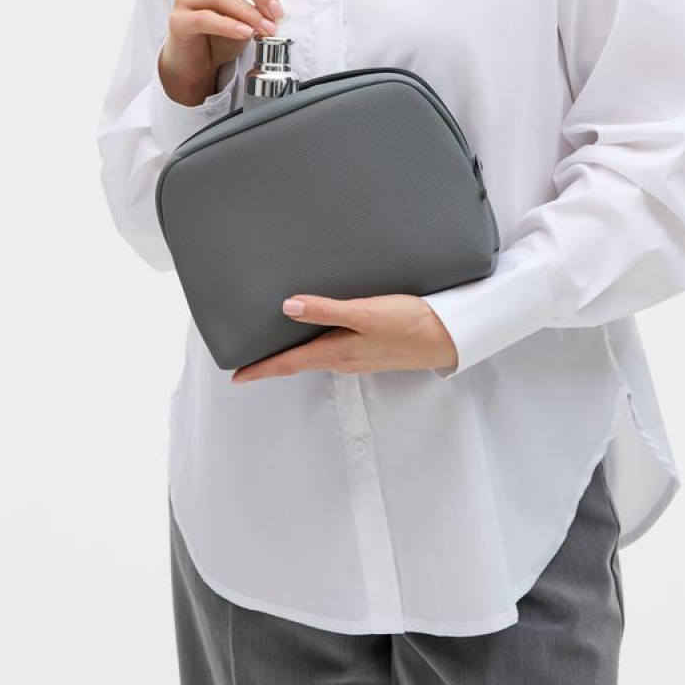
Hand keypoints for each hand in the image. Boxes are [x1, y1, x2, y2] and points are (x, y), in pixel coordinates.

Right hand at [159, 0, 291, 101]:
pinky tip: (245, 33)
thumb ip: (260, 0)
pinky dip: (230, 26)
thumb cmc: (222, 29)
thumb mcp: (246, 8)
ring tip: (266, 29)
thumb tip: (280, 6)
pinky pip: (205, 19)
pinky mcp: (178, 20)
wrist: (196, 59)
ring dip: (250, 13)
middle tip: (277, 12)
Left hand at [230, 294, 457, 382]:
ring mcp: (358, 357)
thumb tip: (288, 308)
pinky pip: (334, 350)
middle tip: (250, 361)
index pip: (289, 363)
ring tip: (277, 345)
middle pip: (299, 362)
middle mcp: (344, 359)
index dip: (261, 369)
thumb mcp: (365, 312)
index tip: (237, 376)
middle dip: (274, 363)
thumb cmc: (410, 324)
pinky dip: (316, 345)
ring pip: (316, 356)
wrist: (447, 338)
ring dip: (294, 354)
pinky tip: (318, 333)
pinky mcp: (371, 349)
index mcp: (337, 352)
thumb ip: (326, 310)